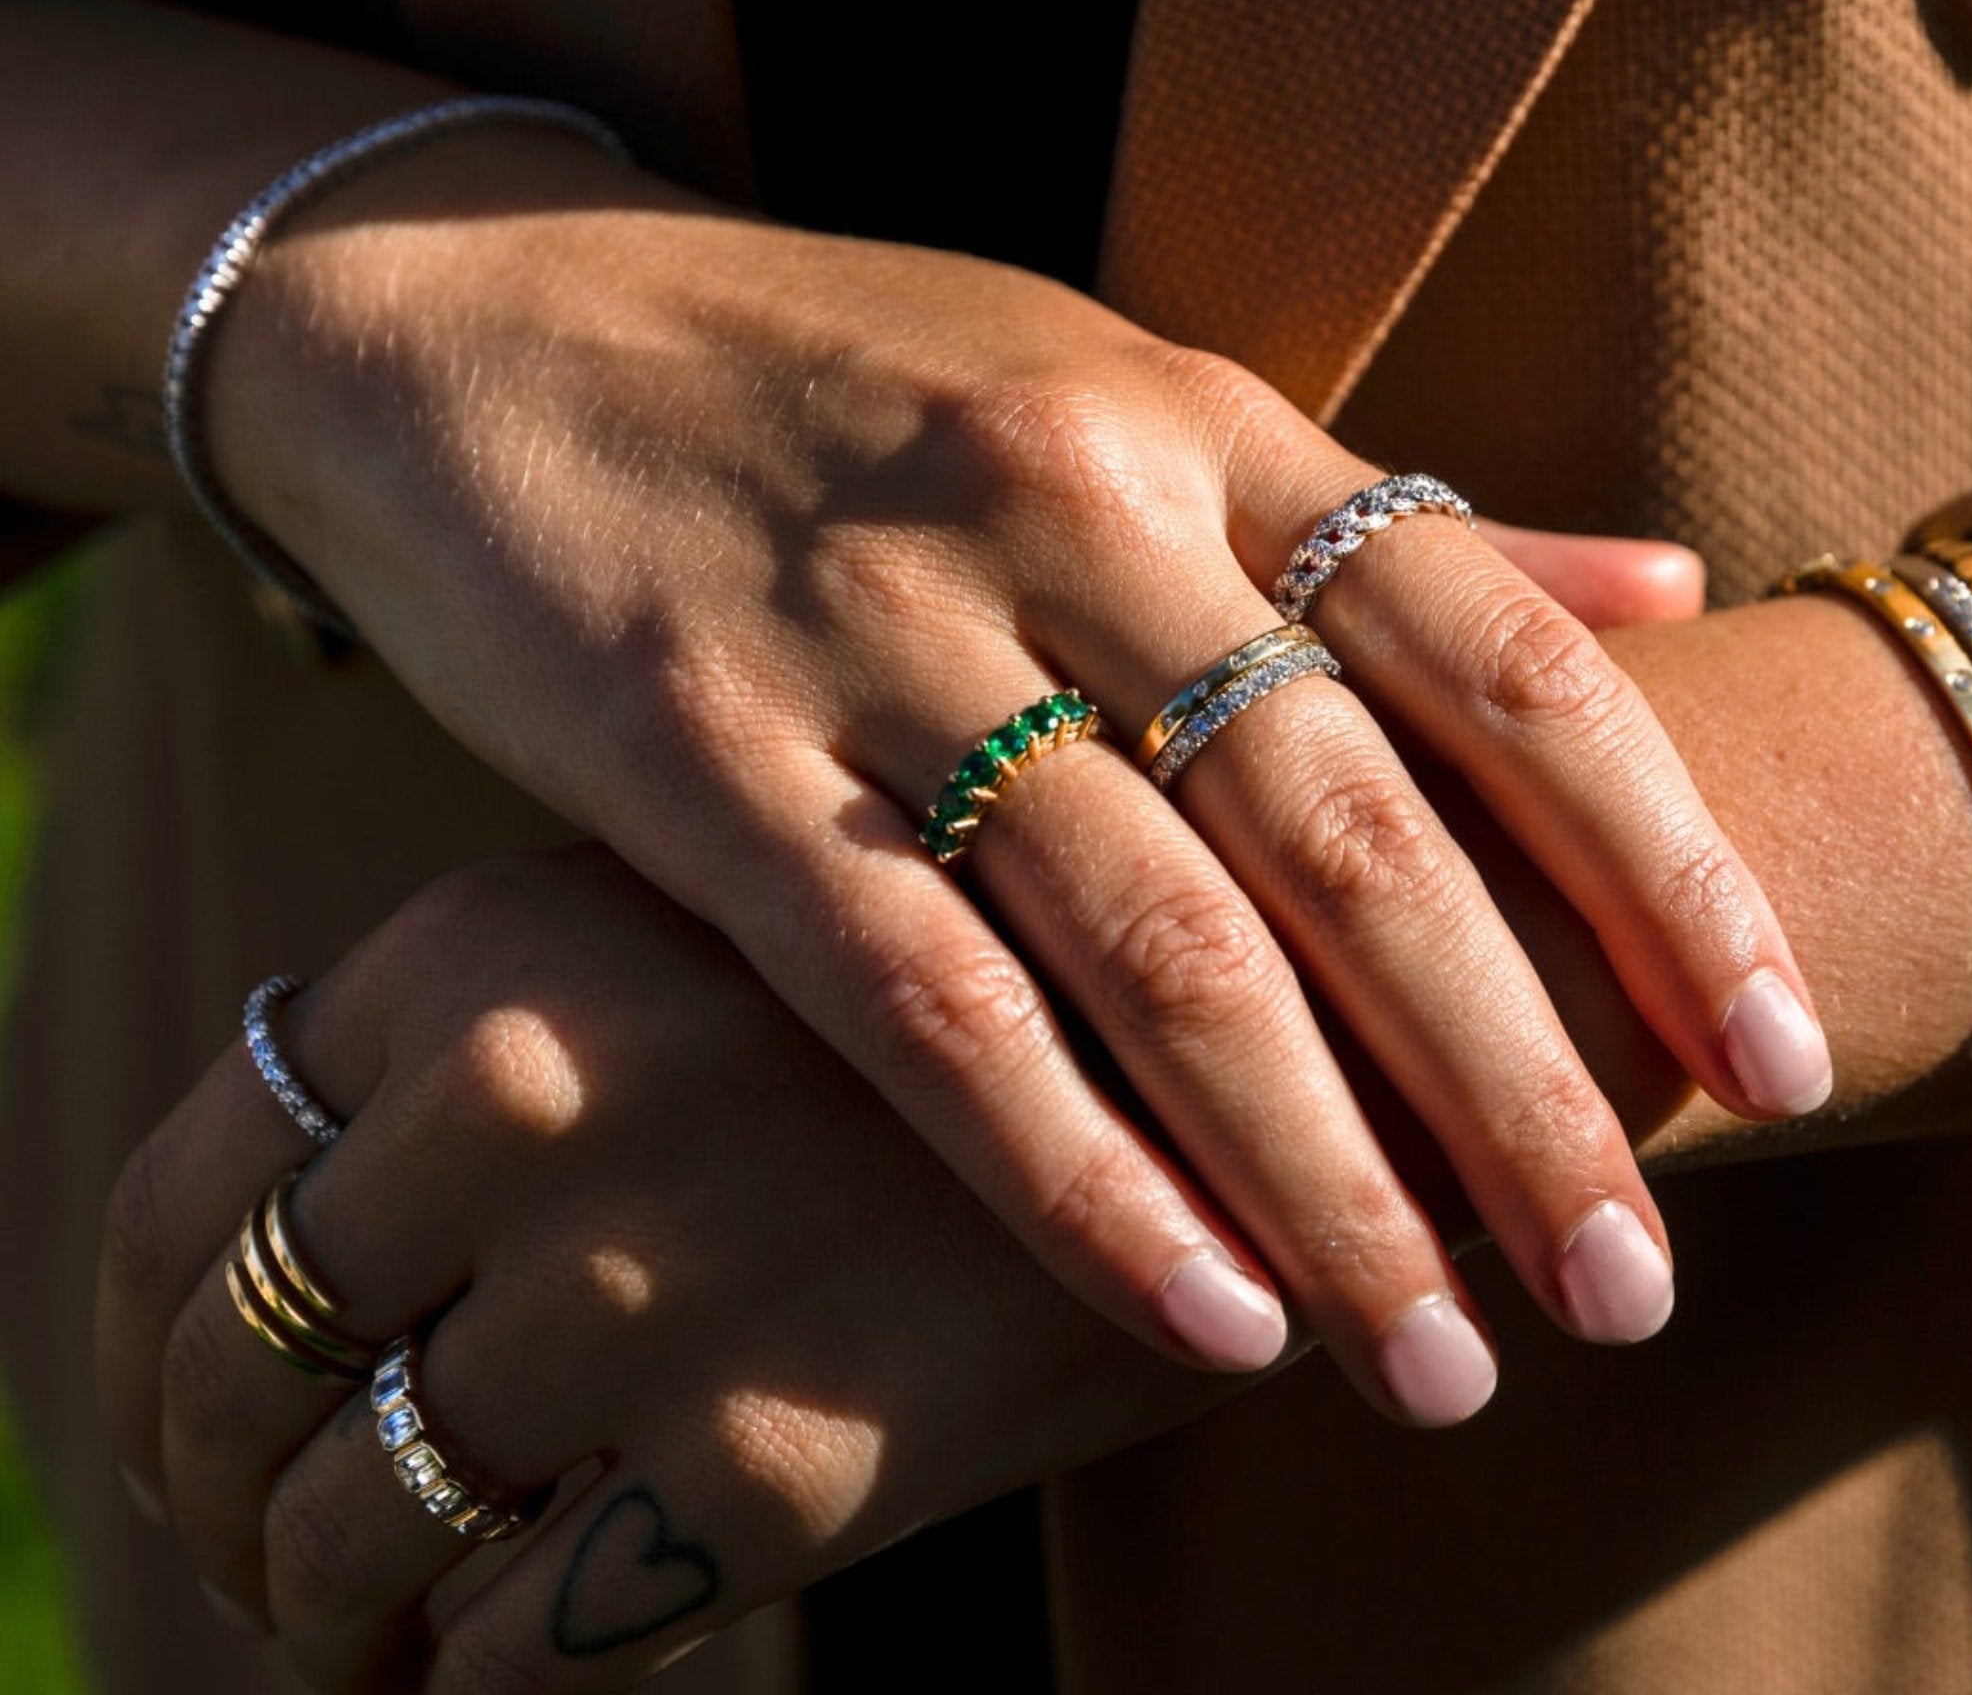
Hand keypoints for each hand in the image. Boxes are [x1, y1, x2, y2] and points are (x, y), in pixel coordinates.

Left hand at [98, 848, 1226, 1692]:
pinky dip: (491, 1673)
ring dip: (343, 1615)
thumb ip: (486, 1057)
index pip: (184, 1192)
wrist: (1243, 1055)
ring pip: (358, 1532)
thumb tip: (287, 1264)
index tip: (172, 1435)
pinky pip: (522, 1645)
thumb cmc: (939, 1004)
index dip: (135, 1355)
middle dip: (227, 1507)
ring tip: (383, 1624)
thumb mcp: (686, 942)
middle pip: (243, 1377)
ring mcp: (652, 1275)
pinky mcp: (778, 1457)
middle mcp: (538, 1092)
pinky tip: (530, 1641)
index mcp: (486, 947)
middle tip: (274, 1560)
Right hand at [203, 120, 1826, 1418]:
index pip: (1495, 647)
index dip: (1658, 861)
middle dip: (1513, 1082)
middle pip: (1350, 835)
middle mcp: (1068, 513)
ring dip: (1320, 1174)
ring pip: (1154, 944)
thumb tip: (1656, 580)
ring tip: (1438, 1352)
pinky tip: (1195, 1313)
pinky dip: (1071, 1172)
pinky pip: (922, 997)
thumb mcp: (1124, 387)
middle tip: (1621, 1284)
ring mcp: (884, 638)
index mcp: (1194, 421)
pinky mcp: (710, 759)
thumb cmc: (843, 378)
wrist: (507, 319)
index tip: (1771, 1053)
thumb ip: (1377, 511)